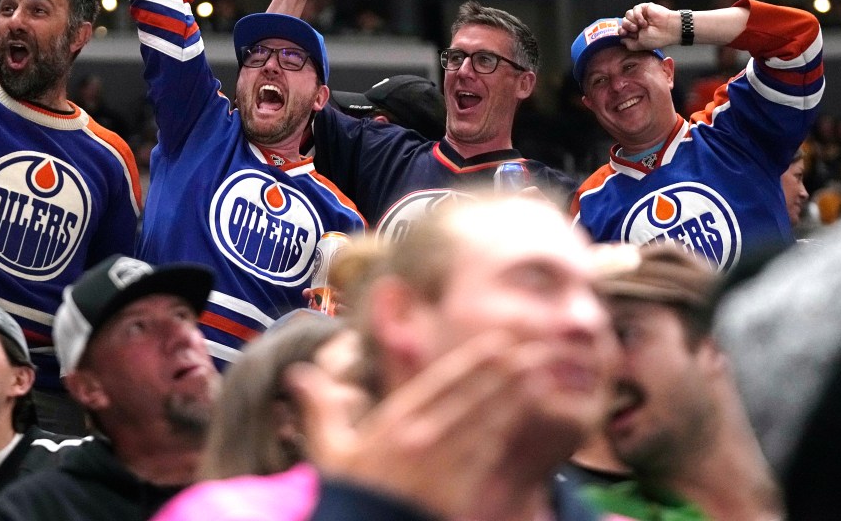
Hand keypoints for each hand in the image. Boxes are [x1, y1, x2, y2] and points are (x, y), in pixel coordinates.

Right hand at [287, 331, 552, 518]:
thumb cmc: (349, 497)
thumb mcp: (330, 452)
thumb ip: (321, 407)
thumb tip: (299, 372)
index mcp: (394, 425)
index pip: (441, 384)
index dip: (473, 362)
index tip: (498, 343)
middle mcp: (423, 441)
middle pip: (472, 398)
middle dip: (504, 372)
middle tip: (533, 349)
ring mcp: (445, 467)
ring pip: (488, 423)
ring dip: (516, 397)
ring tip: (541, 374)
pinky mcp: (459, 492)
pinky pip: (489, 456)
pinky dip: (509, 432)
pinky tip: (525, 417)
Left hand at [619, 2, 678, 49]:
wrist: (669, 29)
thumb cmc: (658, 38)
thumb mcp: (641, 45)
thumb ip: (629, 44)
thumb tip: (621, 40)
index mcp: (636, 32)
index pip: (622, 29)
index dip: (621, 31)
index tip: (625, 33)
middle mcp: (637, 23)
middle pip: (623, 22)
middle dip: (627, 27)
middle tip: (636, 30)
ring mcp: (641, 15)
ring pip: (627, 15)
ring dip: (632, 21)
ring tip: (641, 26)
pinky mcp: (645, 8)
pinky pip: (635, 9)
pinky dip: (637, 15)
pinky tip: (644, 21)